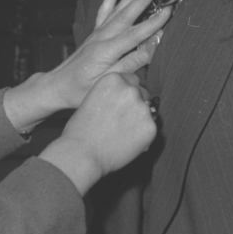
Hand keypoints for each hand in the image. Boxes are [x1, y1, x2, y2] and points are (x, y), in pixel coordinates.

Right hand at [39, 72, 156, 193]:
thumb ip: (112, 95)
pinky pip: (151, 129)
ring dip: (140, 120)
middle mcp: (130, 90)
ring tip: (122, 134)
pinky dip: (143, 136)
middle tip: (123, 121)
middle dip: (136, 104)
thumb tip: (126, 100)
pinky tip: (127, 143)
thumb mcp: (91, 100)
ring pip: (148, 111)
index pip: (132, 80)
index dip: (127, 93)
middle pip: (142, 93)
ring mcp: (142, 108)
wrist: (81, 154)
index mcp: (114, 79)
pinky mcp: (151, 127)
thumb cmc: (81, 130)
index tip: (121, 104)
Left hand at [51, 0, 169, 105]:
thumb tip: (151, 49)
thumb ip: (130, 64)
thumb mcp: (108, 82)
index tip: (168, 11)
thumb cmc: (82, 90)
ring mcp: (97, 33)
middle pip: (125, 15)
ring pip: (116, 9)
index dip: (153, 23)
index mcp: (106, 51)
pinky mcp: (95, 32)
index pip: (134, 34)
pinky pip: (104, 9)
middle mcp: (102, 38)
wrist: (58, 86)